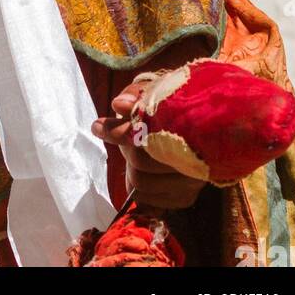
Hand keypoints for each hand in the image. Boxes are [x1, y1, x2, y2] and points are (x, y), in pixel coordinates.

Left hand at [92, 78, 205, 209]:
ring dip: (131, 170)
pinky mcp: (186, 198)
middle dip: (127, 149)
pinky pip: (149, 202)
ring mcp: (192, 182)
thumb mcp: (153, 92)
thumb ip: (134, 95)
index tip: (97, 126)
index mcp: (188, 127)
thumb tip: (118, 105)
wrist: (197, 123)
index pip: (144, 135)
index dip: (118, 132)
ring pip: (141, 184)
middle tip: (126, 138)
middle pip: (139, 162)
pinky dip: (140, 190)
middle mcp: (195, 159)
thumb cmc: (169, 106)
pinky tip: (146, 173)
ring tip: (138, 154)